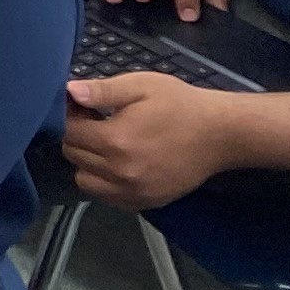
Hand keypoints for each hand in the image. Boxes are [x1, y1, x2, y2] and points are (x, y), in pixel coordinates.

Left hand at [61, 70, 248, 211]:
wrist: (221, 134)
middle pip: (74, 155)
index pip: (68, 132)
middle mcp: (120, 172)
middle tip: (96, 121)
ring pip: (85, 180)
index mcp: (115, 140)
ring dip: (87, 161)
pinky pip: (107, 197)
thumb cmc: (180, 105)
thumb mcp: (140, 86)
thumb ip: (101, 90)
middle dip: (78, 136)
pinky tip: (119, 163)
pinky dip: (104, 182)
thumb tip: (69, 91)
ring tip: (107, 142)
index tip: (82, 106)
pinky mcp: (146, 203)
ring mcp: (133, 192)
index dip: (70, 115)